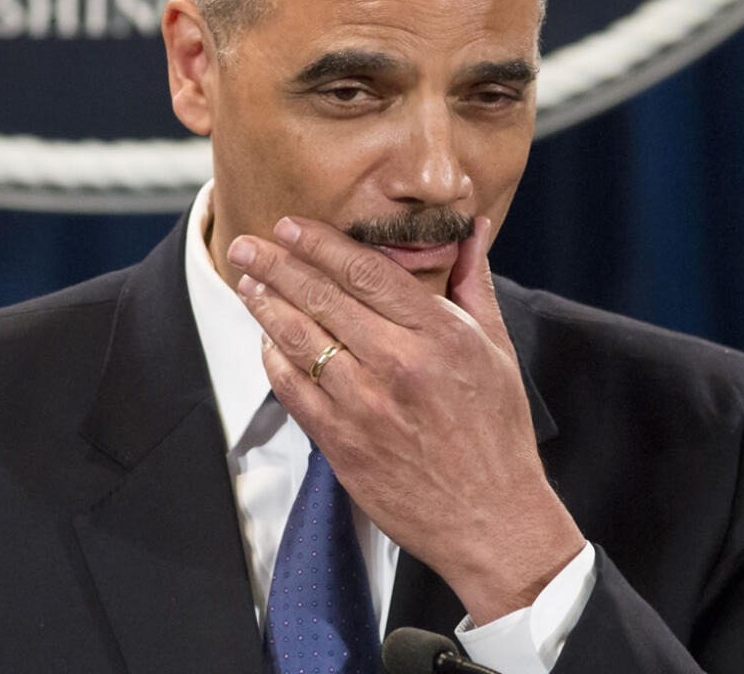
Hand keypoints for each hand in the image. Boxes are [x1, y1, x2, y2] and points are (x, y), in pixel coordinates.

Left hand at [227, 215, 584, 623]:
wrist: (490, 519)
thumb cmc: (497, 430)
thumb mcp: (497, 348)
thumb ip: (474, 282)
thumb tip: (473, 228)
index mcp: (438, 335)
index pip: (366, 271)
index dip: (320, 244)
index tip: (291, 225)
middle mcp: (398, 364)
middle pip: (323, 298)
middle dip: (278, 264)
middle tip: (246, 242)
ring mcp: (365, 406)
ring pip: (300, 340)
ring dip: (265, 305)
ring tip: (246, 281)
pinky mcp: (342, 444)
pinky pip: (293, 390)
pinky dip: (273, 360)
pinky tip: (266, 341)